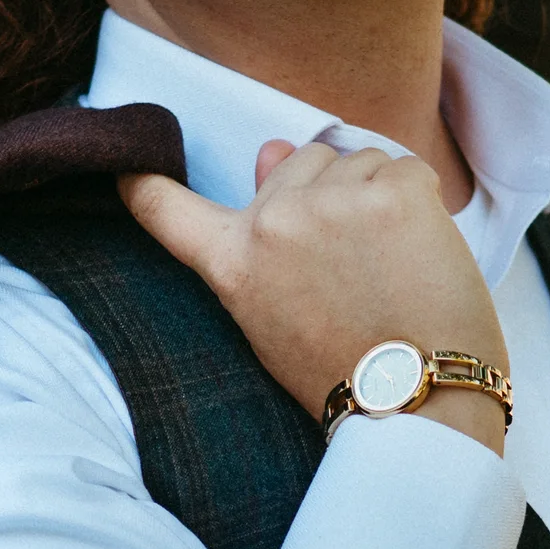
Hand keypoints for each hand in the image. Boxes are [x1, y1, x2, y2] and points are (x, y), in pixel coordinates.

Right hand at [117, 139, 511, 456]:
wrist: (417, 401)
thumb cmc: (347, 369)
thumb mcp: (280, 318)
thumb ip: (266, 236)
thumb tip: (273, 148)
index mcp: (234, 262)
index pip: (167, 210)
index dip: (145, 186)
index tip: (129, 171)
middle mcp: (273, 223)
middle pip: (299, 161)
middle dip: (327, 195)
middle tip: (353, 264)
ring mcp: (333, 202)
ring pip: (357, 159)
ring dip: (375, 195)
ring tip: (389, 264)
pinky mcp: (393, 192)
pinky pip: (405, 167)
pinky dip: (420, 201)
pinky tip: (420, 251)